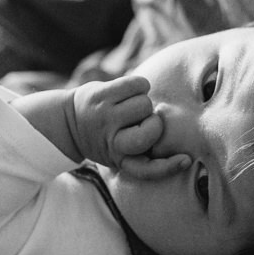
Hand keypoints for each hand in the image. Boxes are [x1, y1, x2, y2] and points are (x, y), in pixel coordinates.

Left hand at [68, 75, 188, 177]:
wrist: (67, 122)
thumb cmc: (105, 139)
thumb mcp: (117, 154)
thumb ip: (142, 154)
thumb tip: (184, 154)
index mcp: (118, 159)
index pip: (146, 170)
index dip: (168, 167)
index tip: (185, 160)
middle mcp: (110, 140)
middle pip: (152, 130)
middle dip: (155, 123)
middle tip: (144, 121)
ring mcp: (104, 116)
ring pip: (145, 104)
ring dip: (144, 102)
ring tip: (131, 107)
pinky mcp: (100, 94)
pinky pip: (138, 84)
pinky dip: (141, 85)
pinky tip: (130, 91)